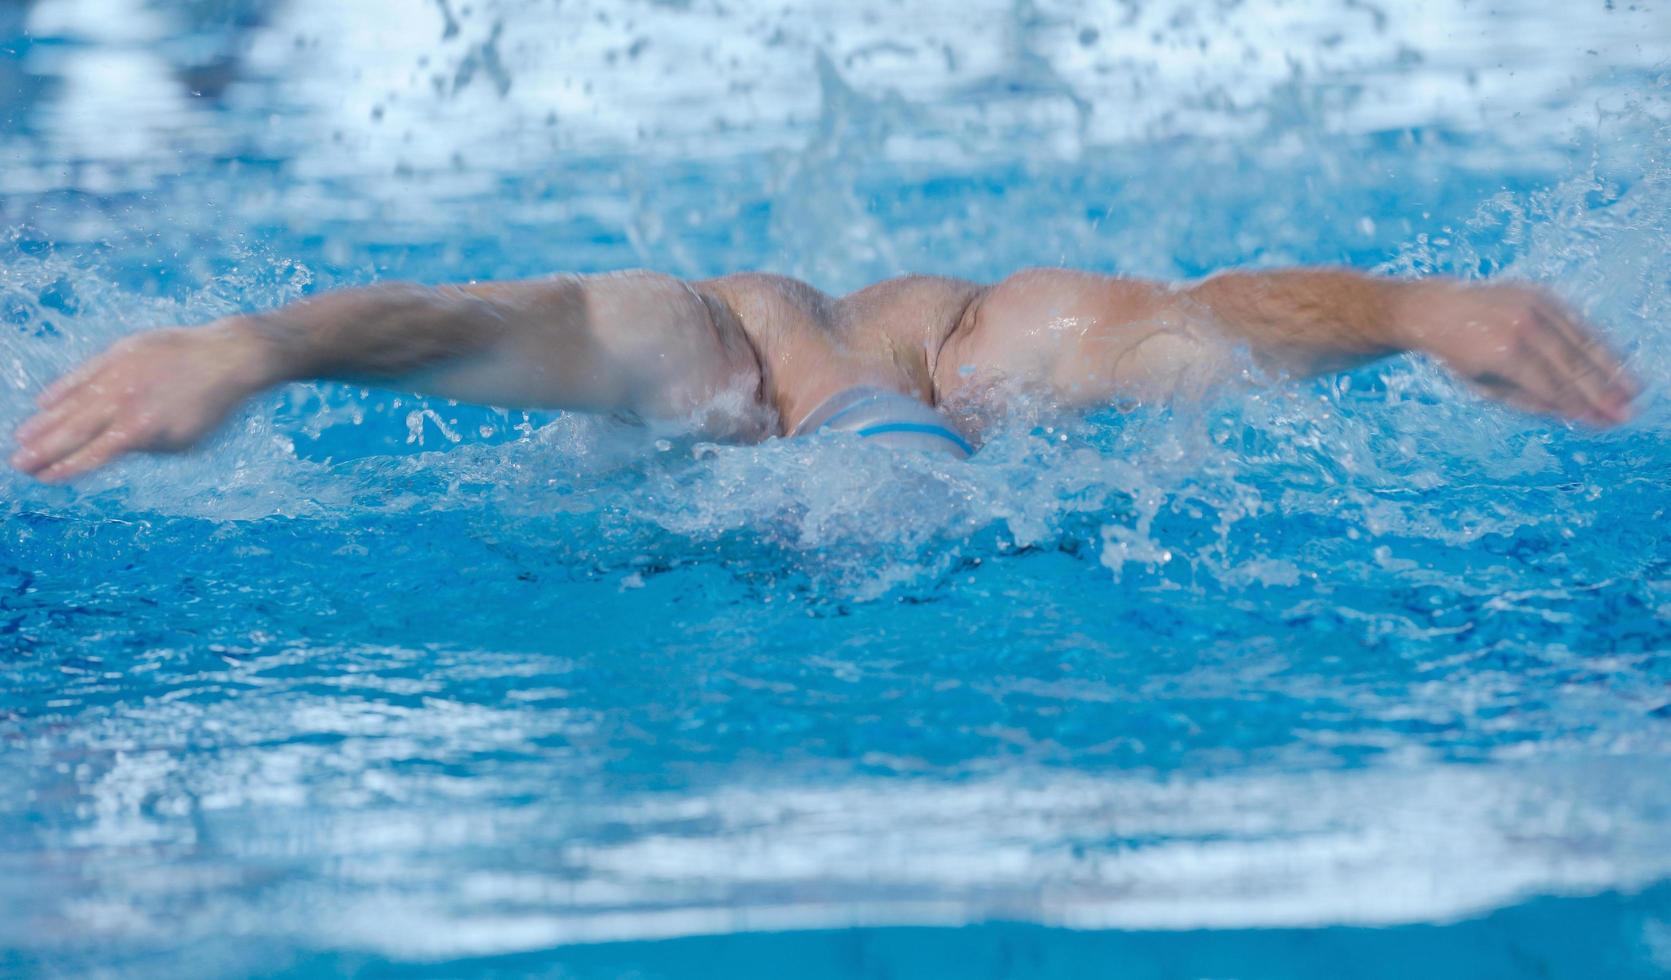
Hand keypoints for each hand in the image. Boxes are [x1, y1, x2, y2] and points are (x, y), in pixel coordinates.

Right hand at [11, 321, 275, 481]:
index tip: (43, 478)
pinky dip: (62, 389)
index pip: (92, 456)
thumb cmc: (213, 406)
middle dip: (43, 450)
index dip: (66, 469)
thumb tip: (112, 451)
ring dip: (44, 423)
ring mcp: (118, 375)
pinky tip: (43, 402)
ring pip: (71, 402)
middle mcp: (124, 403)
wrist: (230, 358)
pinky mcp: (120, 353)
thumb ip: (146, 447)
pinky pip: (82, 373)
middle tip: (18, 464)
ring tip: (21, 439)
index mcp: (141, 431)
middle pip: (74, 431)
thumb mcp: (185, 440)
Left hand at [1393, 280, 1636, 425]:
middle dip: (1603, 390)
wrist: (1434, 309)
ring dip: (1610, 366)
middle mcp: (1521, 326)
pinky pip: (1575, 320)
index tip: (1607, 421)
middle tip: (1628, 411)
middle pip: (1572, 364)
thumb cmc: (1457, 356)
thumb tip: (1573, 415)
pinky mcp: (1539, 293)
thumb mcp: (1483, 386)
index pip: (1553, 386)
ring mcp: (1532, 305)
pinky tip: (1615, 360)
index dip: (1583, 405)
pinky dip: (1596, 340)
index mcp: (1503, 354)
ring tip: (1633, 389)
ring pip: (1580, 340)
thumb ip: (1527, 400)